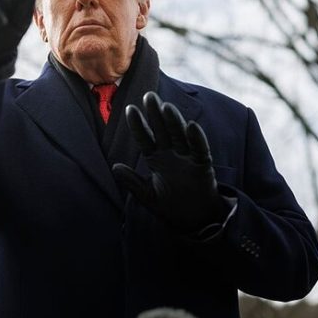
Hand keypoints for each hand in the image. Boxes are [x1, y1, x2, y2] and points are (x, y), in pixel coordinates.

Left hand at [112, 92, 226, 231]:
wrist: (193, 222)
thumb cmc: (170, 207)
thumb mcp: (147, 196)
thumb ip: (132, 182)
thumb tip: (114, 167)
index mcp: (156, 159)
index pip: (145, 138)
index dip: (138, 124)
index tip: (130, 108)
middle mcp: (171, 154)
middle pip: (163, 130)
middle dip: (155, 114)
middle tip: (149, 95)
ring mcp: (187, 158)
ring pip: (180, 135)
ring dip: (174, 121)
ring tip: (166, 107)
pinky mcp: (203, 165)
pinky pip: (200, 149)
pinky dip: (197, 139)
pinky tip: (191, 126)